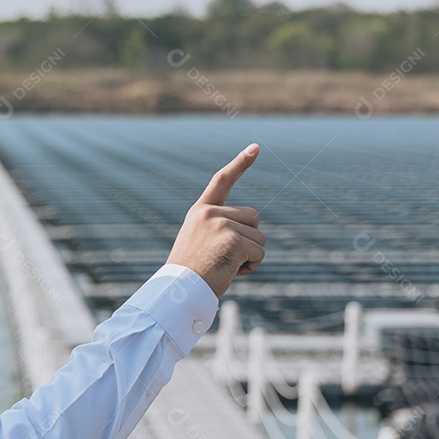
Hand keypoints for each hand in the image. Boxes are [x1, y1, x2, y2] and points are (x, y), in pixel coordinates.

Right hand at [165, 144, 265, 297]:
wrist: (180, 290)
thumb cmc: (191, 272)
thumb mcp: (200, 242)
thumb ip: (222, 228)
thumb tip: (254, 232)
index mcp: (200, 211)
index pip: (222, 181)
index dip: (240, 163)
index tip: (254, 147)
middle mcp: (210, 212)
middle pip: (253, 217)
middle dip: (247, 239)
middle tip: (223, 258)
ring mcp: (221, 224)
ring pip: (259, 236)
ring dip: (250, 255)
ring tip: (224, 266)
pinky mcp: (233, 239)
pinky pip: (259, 252)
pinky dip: (251, 266)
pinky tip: (230, 272)